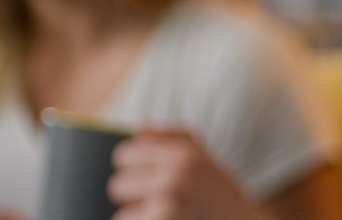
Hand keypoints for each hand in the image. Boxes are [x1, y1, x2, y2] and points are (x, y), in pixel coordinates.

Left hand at [109, 128, 263, 219]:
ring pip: (121, 214)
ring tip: (168, 217)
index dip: (132, 168)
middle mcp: (174, 177)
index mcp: (183, 155)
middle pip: (118, 185)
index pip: (124, 154)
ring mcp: (167, 205)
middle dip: (134, 198)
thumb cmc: (224, 198)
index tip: (144, 178)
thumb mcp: (207, 161)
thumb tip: (138, 130)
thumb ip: (175, 138)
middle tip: (160, 204)